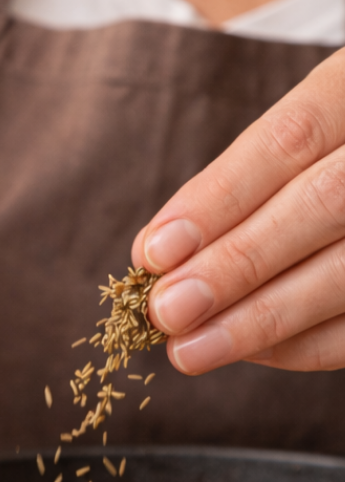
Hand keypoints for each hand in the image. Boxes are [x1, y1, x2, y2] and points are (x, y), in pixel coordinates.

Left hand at [132, 48, 344, 372]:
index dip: (218, 199)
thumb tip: (159, 250)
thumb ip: (239, 181)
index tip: (154, 251)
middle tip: (165, 310)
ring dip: (261, 319)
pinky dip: (307, 342)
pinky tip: (250, 350)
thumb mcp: (301, 131)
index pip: (288, 141)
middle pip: (321, 206)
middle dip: (234, 266)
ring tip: (190, 348)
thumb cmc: (330, 150)